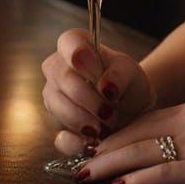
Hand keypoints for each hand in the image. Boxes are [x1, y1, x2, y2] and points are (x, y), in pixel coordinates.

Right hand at [41, 28, 154, 153]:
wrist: (131, 109)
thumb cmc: (127, 82)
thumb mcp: (131, 71)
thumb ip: (120, 74)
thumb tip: (105, 87)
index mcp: (75, 47)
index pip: (68, 41)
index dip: (80, 54)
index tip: (97, 70)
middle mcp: (57, 70)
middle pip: (63, 79)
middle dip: (89, 96)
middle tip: (110, 108)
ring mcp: (53, 98)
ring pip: (58, 107)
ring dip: (85, 118)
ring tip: (109, 122)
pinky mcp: (56, 126)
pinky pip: (59, 137)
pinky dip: (77, 141)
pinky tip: (93, 142)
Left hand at [72, 101, 184, 183]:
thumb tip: (162, 143)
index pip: (142, 120)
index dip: (113, 136)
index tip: (91, 148)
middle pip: (135, 134)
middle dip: (102, 150)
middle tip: (74, 164)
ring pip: (142, 152)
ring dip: (109, 165)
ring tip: (84, 177)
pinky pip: (165, 173)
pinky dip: (139, 181)